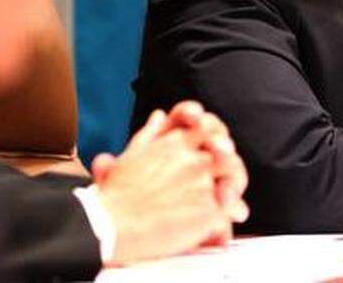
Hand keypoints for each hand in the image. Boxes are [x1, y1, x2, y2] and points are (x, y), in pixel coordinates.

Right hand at [93, 105, 248, 263]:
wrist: (107, 226)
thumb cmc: (114, 195)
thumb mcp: (130, 156)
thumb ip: (149, 134)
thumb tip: (160, 115)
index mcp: (175, 142)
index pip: (208, 125)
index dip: (214, 134)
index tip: (214, 147)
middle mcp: (193, 158)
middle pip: (226, 150)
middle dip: (229, 162)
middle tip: (227, 179)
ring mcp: (202, 181)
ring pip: (234, 175)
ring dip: (233, 188)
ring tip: (232, 203)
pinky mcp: (208, 208)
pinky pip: (231, 208)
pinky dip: (230, 217)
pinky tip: (225, 227)